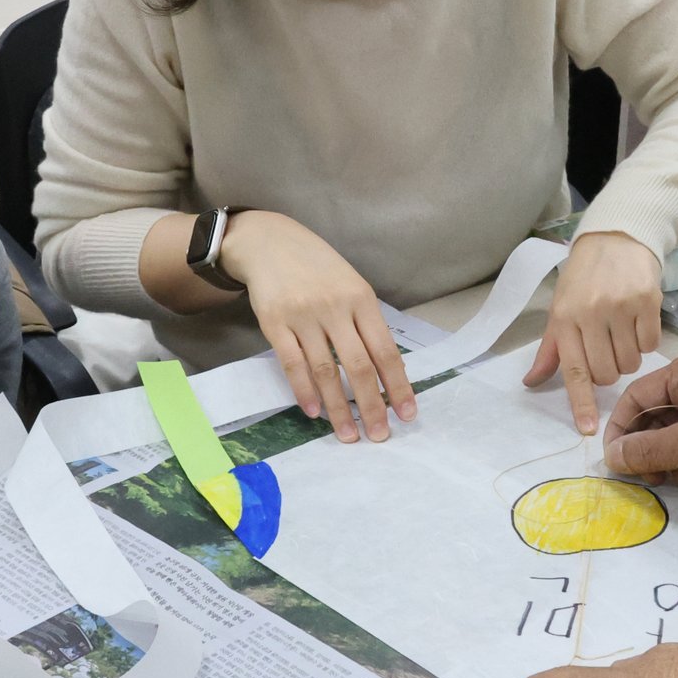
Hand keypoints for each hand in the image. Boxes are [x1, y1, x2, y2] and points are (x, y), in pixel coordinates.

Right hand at [221, 211, 415, 442]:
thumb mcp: (351, 285)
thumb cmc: (318, 268)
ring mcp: (304, 316)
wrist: (271, 242)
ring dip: (339, 407)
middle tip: (379, 435)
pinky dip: (305, 391)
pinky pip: (293, 363)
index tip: (407, 414)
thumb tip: (385, 370)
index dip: (398, 385)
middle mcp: (335, 308)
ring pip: (326, 370)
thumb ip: (365, 322)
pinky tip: (314, 412)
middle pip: (359, 365)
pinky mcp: (275, 323)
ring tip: (349, 435)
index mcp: (362, 299)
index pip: (385, 350)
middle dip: (372, 405)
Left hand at [527, 232, 661, 435]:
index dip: (581, 403)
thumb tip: (531, 382)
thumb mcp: (560, 310)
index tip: (589, 429)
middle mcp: (591, 314)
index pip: (574, 371)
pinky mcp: (648, 300)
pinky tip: (637, 323)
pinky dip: (646, 342)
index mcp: (565, 319)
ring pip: (630, 363)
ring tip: (621, 334)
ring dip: (628, 358)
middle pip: (606, 374)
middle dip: (608, 373)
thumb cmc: (583, 279)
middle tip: (606, 350)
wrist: (615, 239)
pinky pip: (651, 345)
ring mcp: (621, 307)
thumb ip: (550, 350)